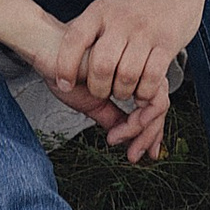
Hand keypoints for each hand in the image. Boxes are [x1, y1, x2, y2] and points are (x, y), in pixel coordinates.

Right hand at [38, 54, 171, 162]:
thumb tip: (130, 142)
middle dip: (149, 136)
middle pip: (161, 106)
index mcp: (132, 76)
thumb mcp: (94, 104)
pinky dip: (135, 122)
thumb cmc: (67, 73)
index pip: (154, 105)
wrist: (48, 55)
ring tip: (115, 140)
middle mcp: (138, 68)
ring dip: (139, 131)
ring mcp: (137, 64)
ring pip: (157, 104)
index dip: (150, 133)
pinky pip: (146, 99)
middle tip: (132, 155)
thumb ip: (114, 118)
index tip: (136, 153)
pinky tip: (115, 133)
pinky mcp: (131, 64)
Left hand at [44, 0, 205, 148]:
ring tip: (124, 91)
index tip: (64, 84)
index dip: (65, 66)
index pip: (75, 40)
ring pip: (127, 76)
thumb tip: (62, 56)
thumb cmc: (137, 2)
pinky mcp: (167, 43)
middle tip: (102, 92)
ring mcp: (145, 32)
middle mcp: (121, 20)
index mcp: (100, 11)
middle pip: (102, 66)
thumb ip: (90, 30)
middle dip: (99, 88)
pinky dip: (144, 92)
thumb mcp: (107, 7)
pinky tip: (142, 92)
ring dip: (124, 92)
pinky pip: (152, 77)